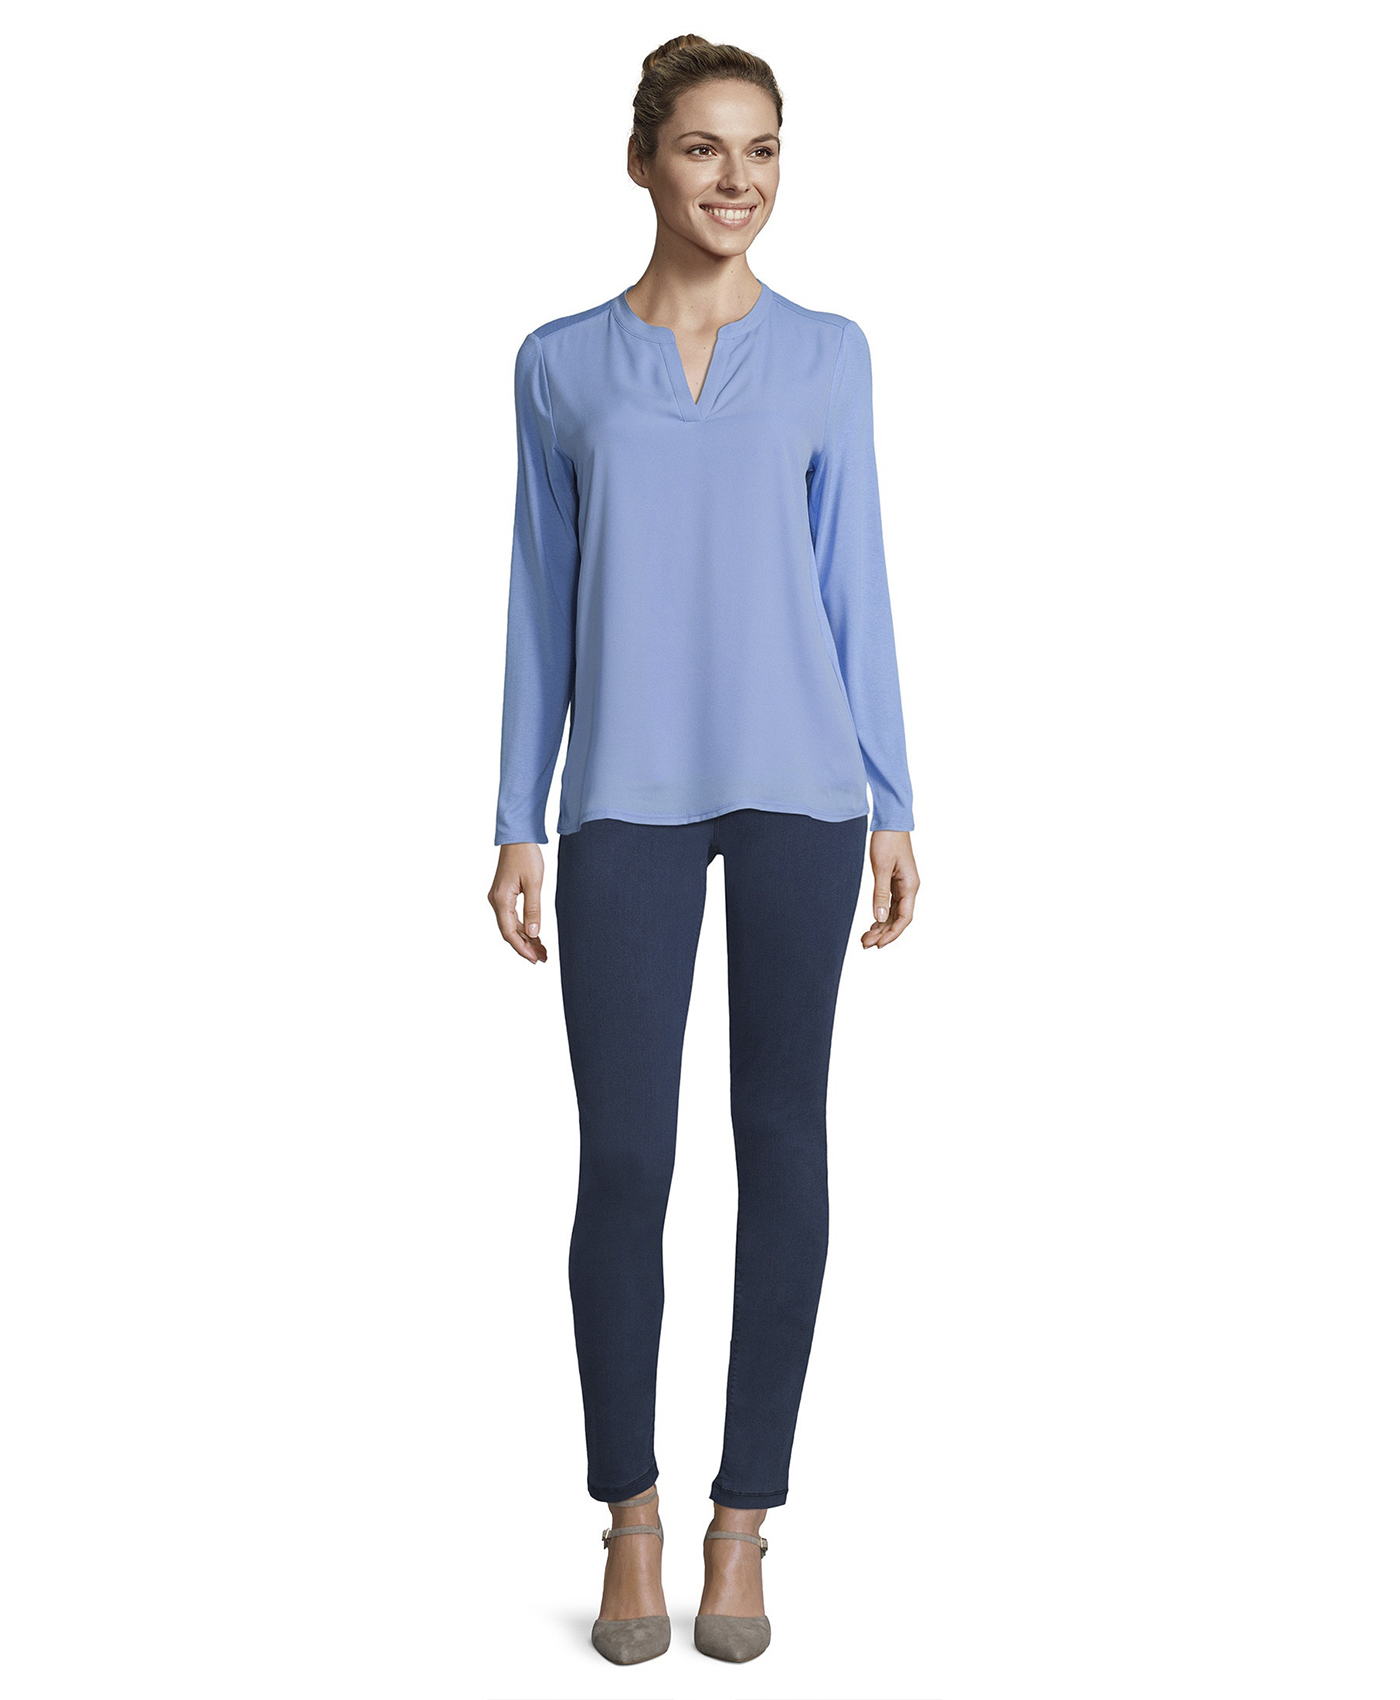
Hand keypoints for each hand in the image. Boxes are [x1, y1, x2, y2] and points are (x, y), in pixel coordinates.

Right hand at [489, 842, 547, 962]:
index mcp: (501, 900)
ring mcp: (498, 898)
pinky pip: (511, 917)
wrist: (518, 838)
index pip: (509, 932)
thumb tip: (533, 933)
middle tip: (543, 958)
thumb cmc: (526, 856)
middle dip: (525, 946)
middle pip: (509, 932)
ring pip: (510, 926)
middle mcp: (496, 901)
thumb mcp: (534, 883)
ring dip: (525, 938)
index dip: (522, 948)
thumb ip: (533, 910)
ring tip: (542, 950)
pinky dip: (523, 928)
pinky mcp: (503, 895)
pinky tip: (535, 935)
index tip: (535, 959)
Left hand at [861, 830, 917, 948]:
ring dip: (882, 926)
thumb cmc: (887, 841)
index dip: (892, 933)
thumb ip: (881, 893)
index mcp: (910, 886)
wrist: (891, 822)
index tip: (878, 944)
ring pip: (895, 913)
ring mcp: (903, 885)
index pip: (905, 918)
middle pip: (899, 919)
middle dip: (884, 933)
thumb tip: (880, 917)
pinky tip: (873, 924)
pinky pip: (891, 904)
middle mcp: (910, 888)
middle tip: (865, 944)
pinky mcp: (896, 881)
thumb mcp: (881, 867)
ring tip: (866, 938)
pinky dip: (882, 916)